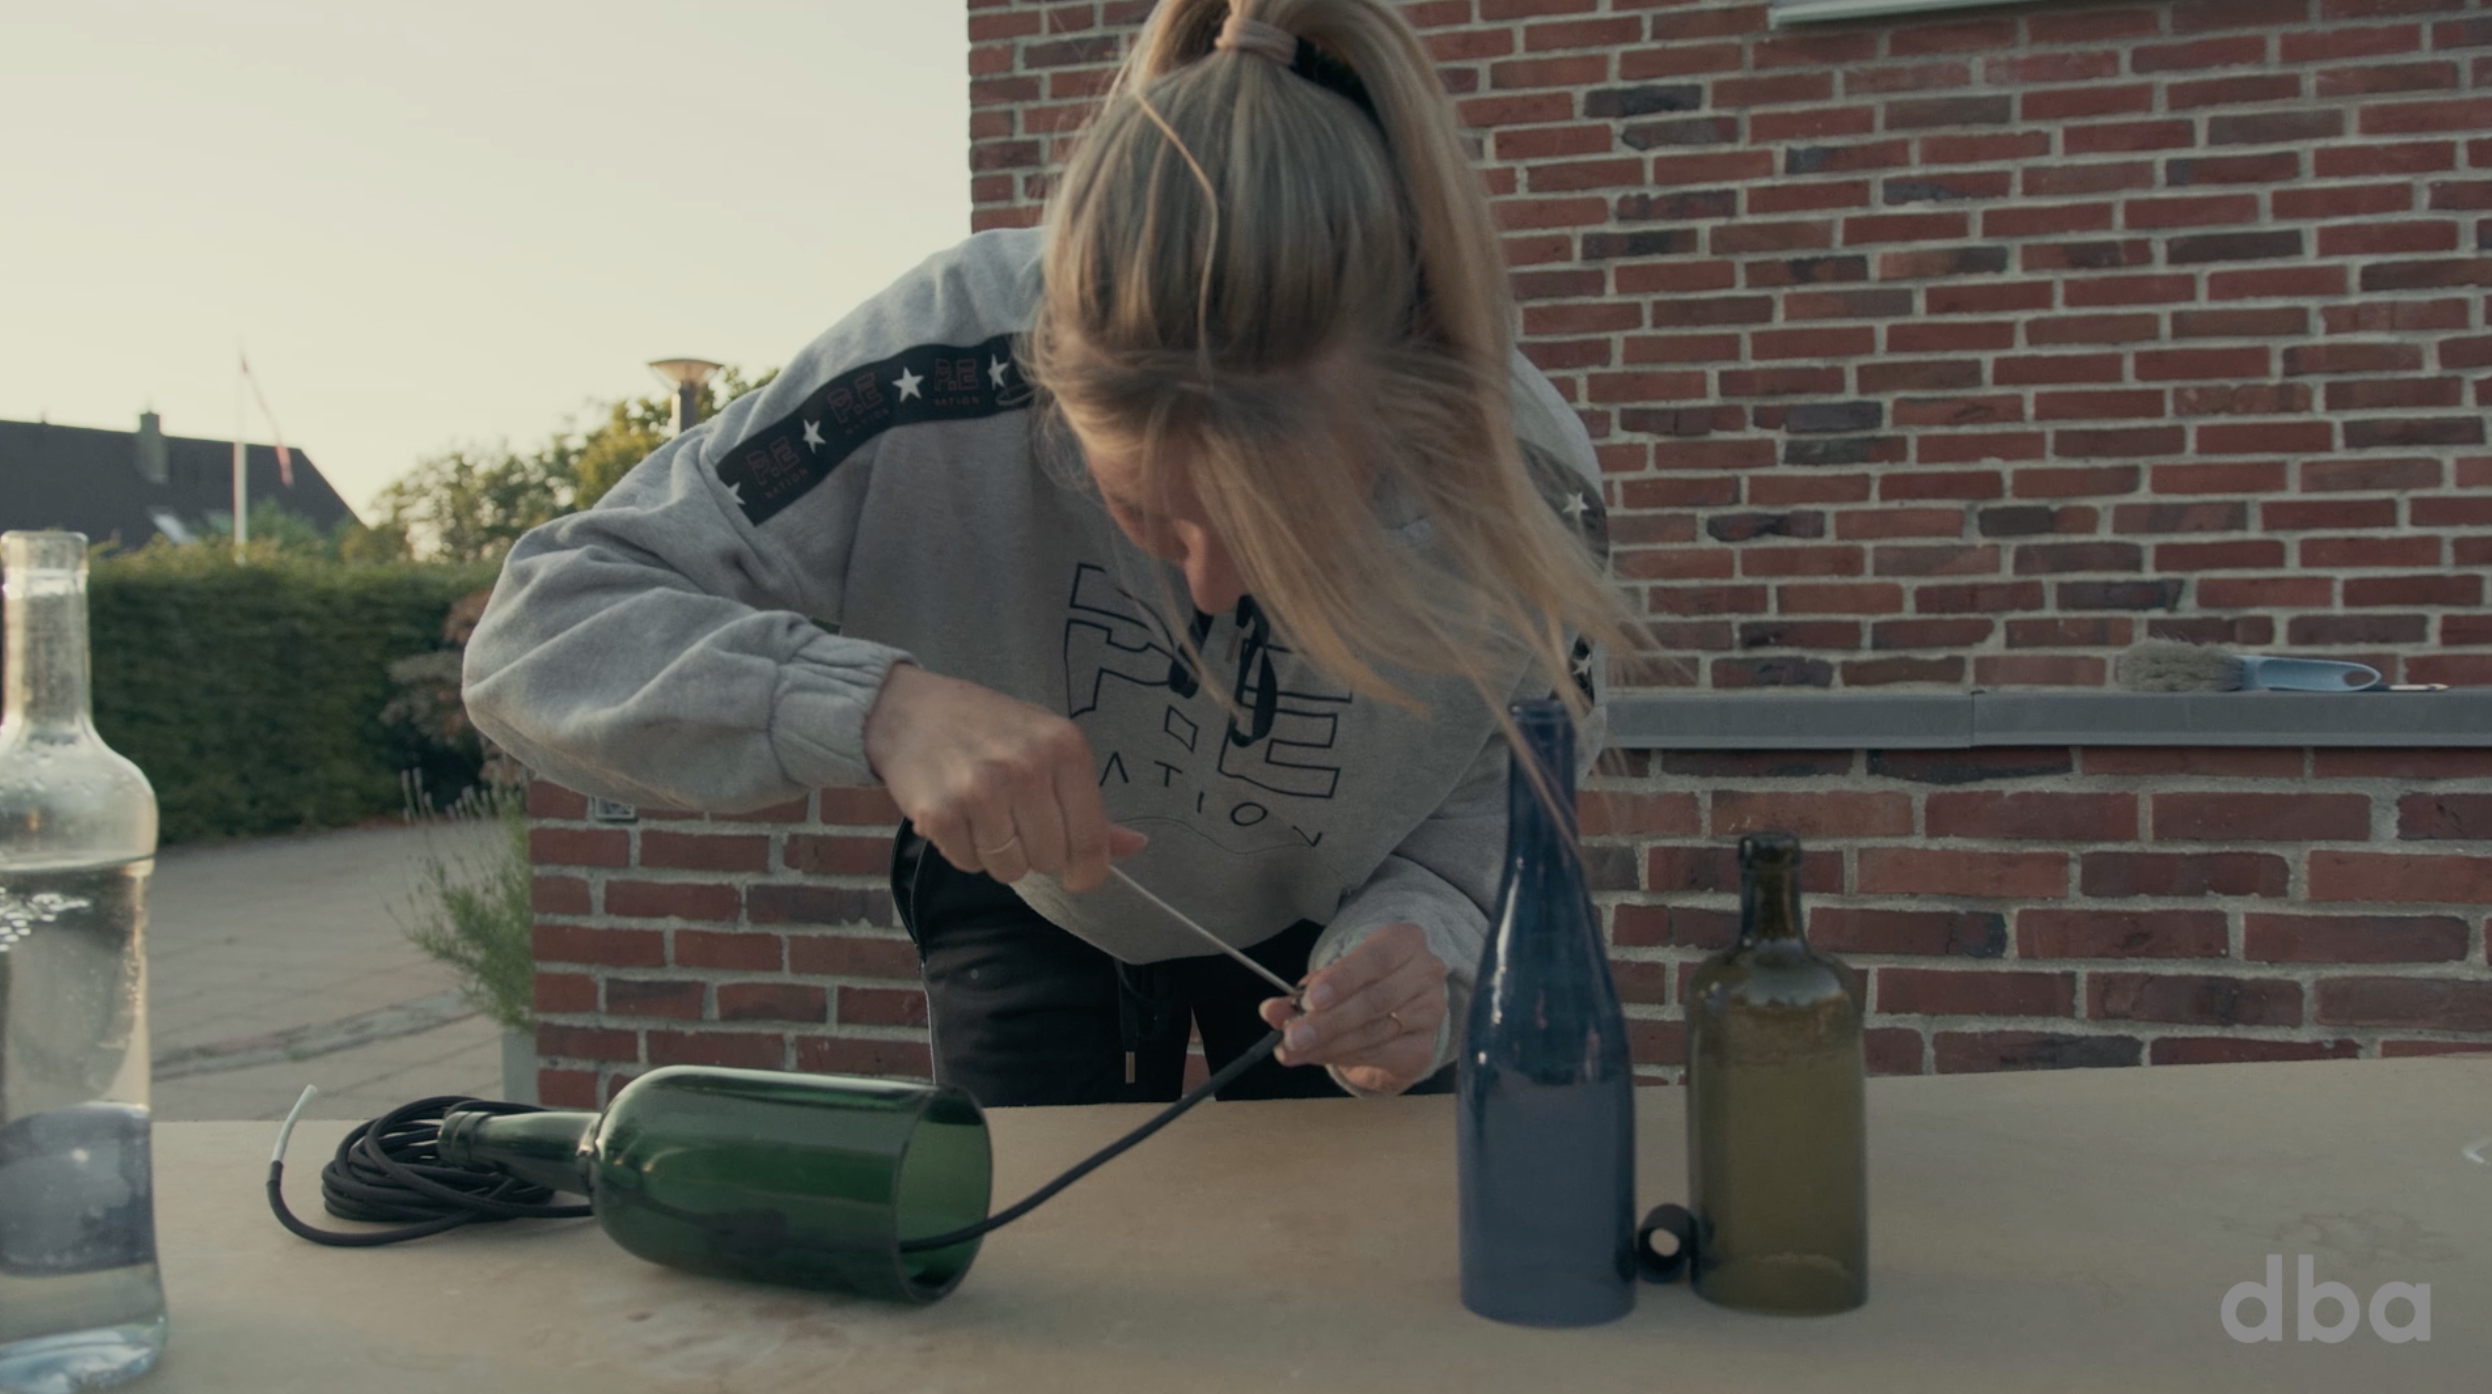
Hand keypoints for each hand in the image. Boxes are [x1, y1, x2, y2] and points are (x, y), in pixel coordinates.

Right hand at [861, 662, 1145, 891]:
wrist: (910, 709)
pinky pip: (969, 865)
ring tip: (984, 817)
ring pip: (1010, 868)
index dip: (1088, 869)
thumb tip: (1136, 848)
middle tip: (1014, 821)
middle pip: (1050, 858)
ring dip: (998, 855)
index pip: (1090, 837)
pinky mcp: (941, 813)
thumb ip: (1089, 804)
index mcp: (1064, 747)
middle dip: (1035, 852)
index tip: (1080, 877)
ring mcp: (981, 790)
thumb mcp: (1048, 748)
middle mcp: (1027, 767)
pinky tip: (957, 818)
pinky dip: (965, 852)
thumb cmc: (988, 729)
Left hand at [1257, 922, 1448, 1094]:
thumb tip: (1272, 1011)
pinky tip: (1317, 1056)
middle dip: (1328, 1022)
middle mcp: (1426, 974)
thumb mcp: (1333, 978)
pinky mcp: (1422, 1048)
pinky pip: (1379, 1055)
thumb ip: (1303, 993)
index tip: (1310, 1000)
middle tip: (1292, 1036)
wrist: (1397, 1009)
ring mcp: (1429, 1013)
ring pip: (1375, 1032)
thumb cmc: (1361, 982)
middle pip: (1375, 1001)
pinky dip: (1343, 1058)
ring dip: (1328, 1045)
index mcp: (1405, 941)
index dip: (1343, 979)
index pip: (1376, 958)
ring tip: (1294, 1050)